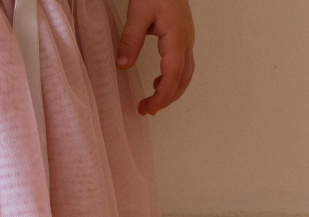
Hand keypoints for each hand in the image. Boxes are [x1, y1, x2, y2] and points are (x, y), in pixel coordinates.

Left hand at [115, 0, 194, 115]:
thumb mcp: (137, 14)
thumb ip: (130, 40)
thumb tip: (122, 65)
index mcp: (176, 38)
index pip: (173, 74)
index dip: (163, 95)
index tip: (150, 108)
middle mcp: (186, 42)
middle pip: (183, 79)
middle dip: (166, 98)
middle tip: (146, 110)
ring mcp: (186, 41)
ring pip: (185, 74)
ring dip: (170, 91)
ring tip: (151, 102)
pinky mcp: (182, 39)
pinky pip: (182, 65)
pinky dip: (172, 79)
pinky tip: (157, 82)